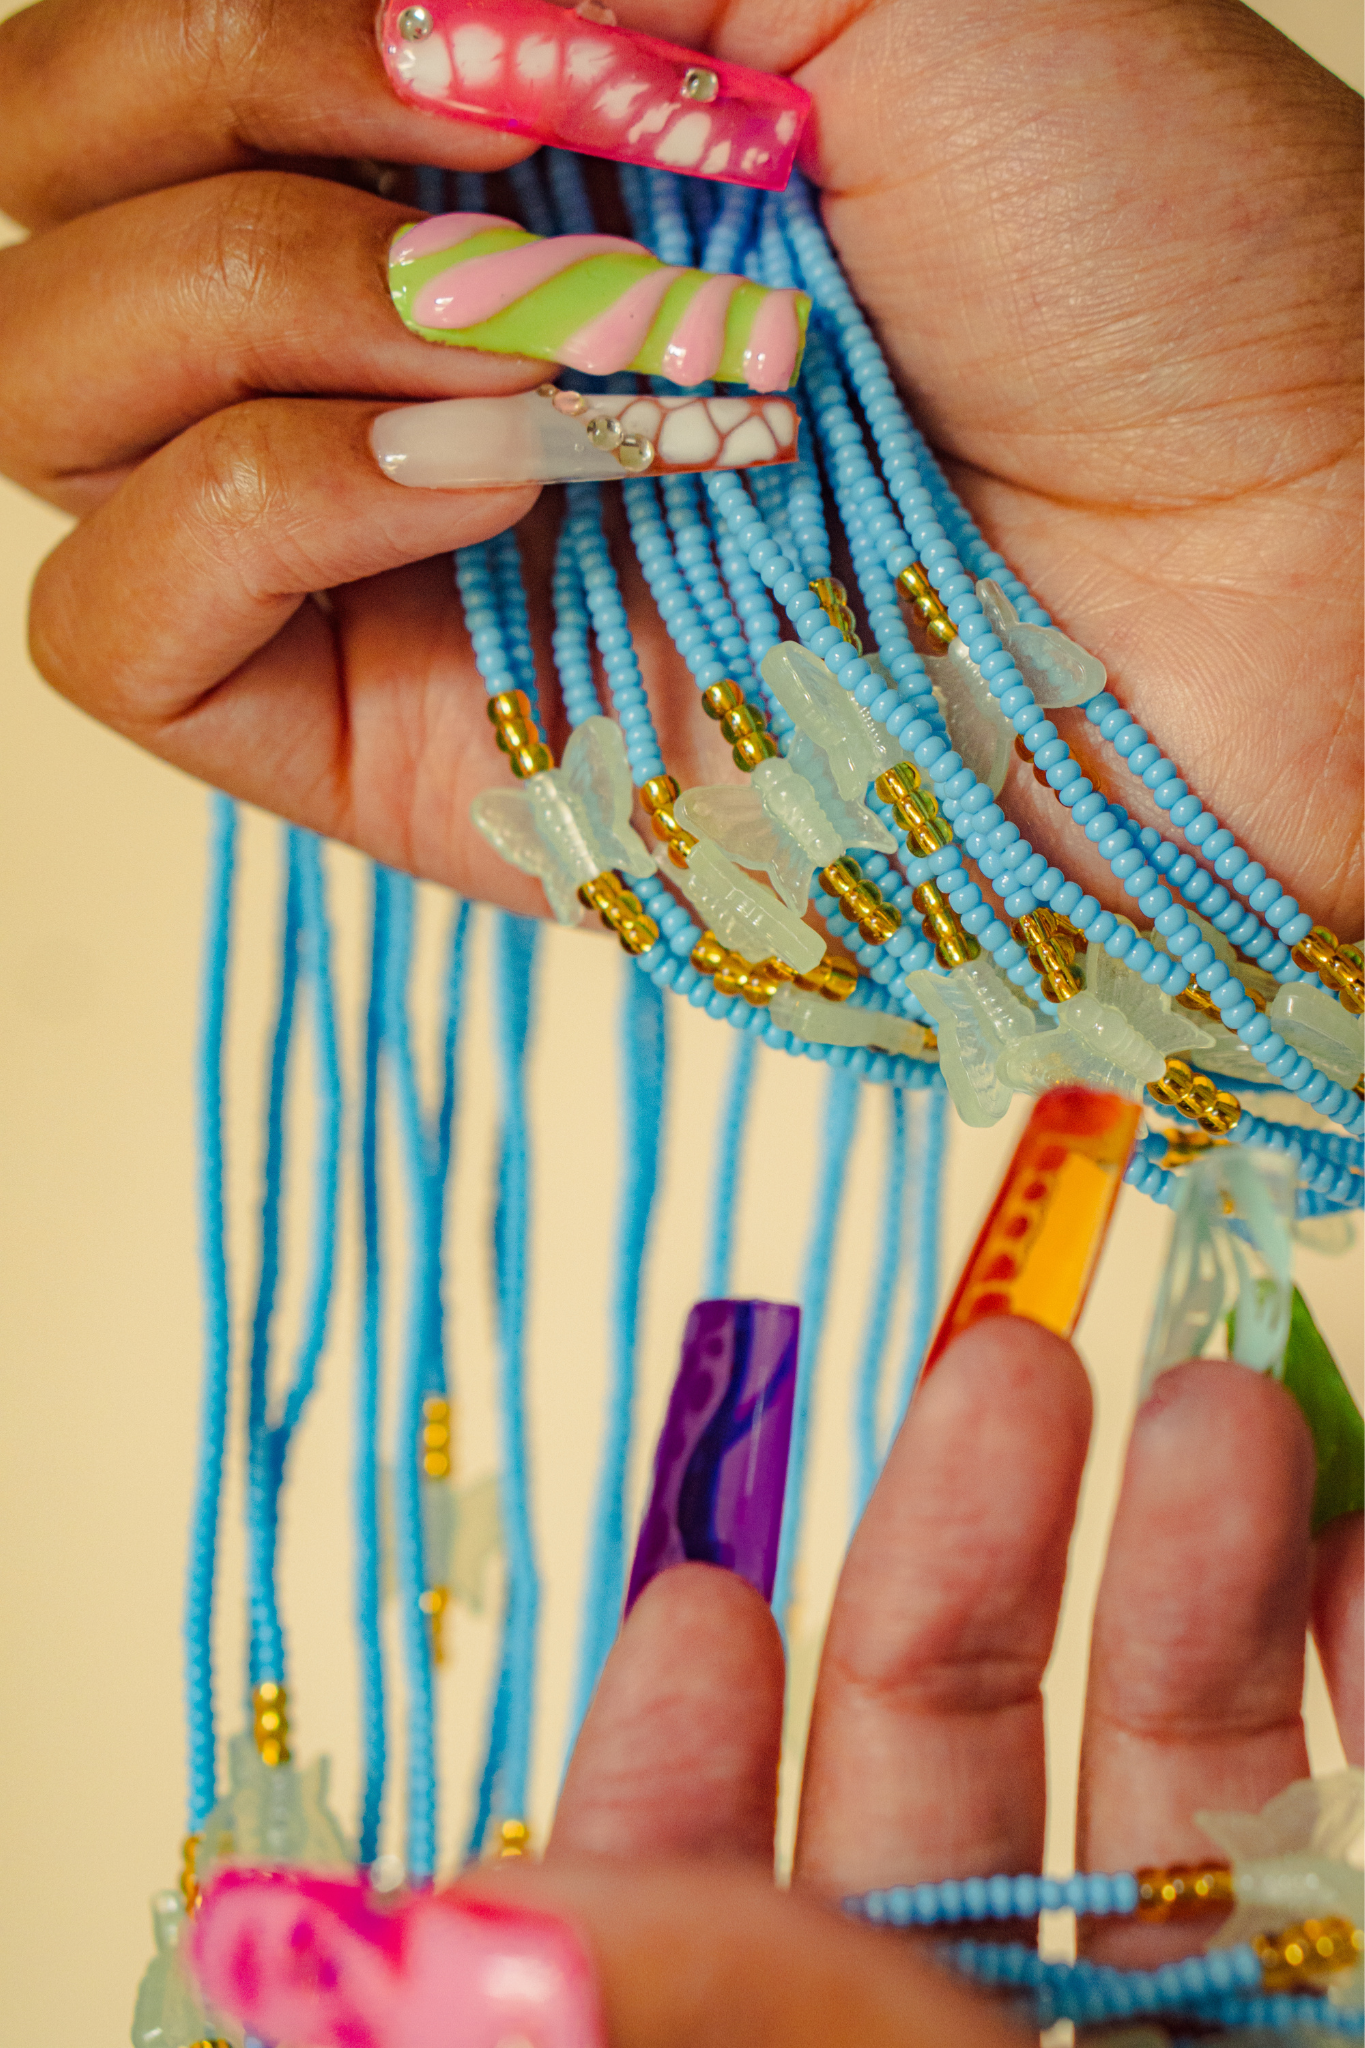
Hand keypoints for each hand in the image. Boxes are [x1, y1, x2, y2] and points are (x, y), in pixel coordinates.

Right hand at [0, 0, 1357, 932]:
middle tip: (495, 154)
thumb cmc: (1128, 242)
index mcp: (470, 139)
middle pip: (50, 197)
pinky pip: (117, 629)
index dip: (219, 7)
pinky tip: (486, 482)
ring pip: (44, 401)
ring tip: (530, 341)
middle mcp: (389, 327)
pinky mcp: (388, 742)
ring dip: (248, 302)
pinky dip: (260, 504)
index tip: (470, 34)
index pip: (129, 49)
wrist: (1270, 552)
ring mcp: (376, 547)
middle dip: (222, 122)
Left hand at [501, 1324, 1360, 2036]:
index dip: (690, 1776)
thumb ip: (661, 2028)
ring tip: (1213, 1401)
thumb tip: (484, 1890)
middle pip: (955, 1832)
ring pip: (1180, 1823)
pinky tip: (1352, 1536)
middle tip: (1002, 1363)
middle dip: (972, 1583)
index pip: (713, 1940)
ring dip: (1193, 1589)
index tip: (701, 1601)